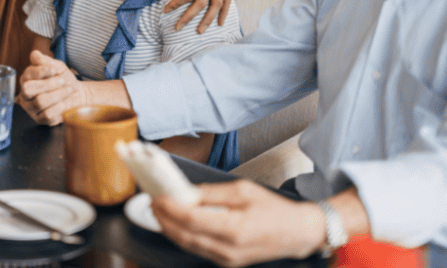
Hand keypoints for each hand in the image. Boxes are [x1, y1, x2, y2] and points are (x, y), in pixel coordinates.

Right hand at [17, 50, 88, 124]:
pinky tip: (64, 102)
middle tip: (62, 81)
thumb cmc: (64, 79)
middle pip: (28, 89)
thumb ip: (45, 61)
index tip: (54, 70)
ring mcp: (31, 108)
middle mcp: (25, 94)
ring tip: (67, 90)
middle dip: (48, 84)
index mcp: (27, 79)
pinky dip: (59, 107)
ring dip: (58, 94)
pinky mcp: (40, 119)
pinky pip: (48, 114)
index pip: (28, 74)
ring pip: (39, 102)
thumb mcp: (57, 66)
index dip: (41, 71)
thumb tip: (34, 54)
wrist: (77, 95)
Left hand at [152, 180, 324, 266]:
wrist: (297, 233)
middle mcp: (228, 249)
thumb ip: (211, 193)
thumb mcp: (242, 190)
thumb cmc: (274, 209)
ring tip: (159, 211)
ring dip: (169, 228)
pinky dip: (182, 236)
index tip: (157, 196)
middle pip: (184, 235)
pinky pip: (197, 249)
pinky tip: (175, 223)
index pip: (190, 220)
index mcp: (234, 229)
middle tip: (152, 201)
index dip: (169, 208)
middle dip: (163, 218)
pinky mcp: (227, 262)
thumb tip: (185, 192)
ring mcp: (227, 259)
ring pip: (188, 245)